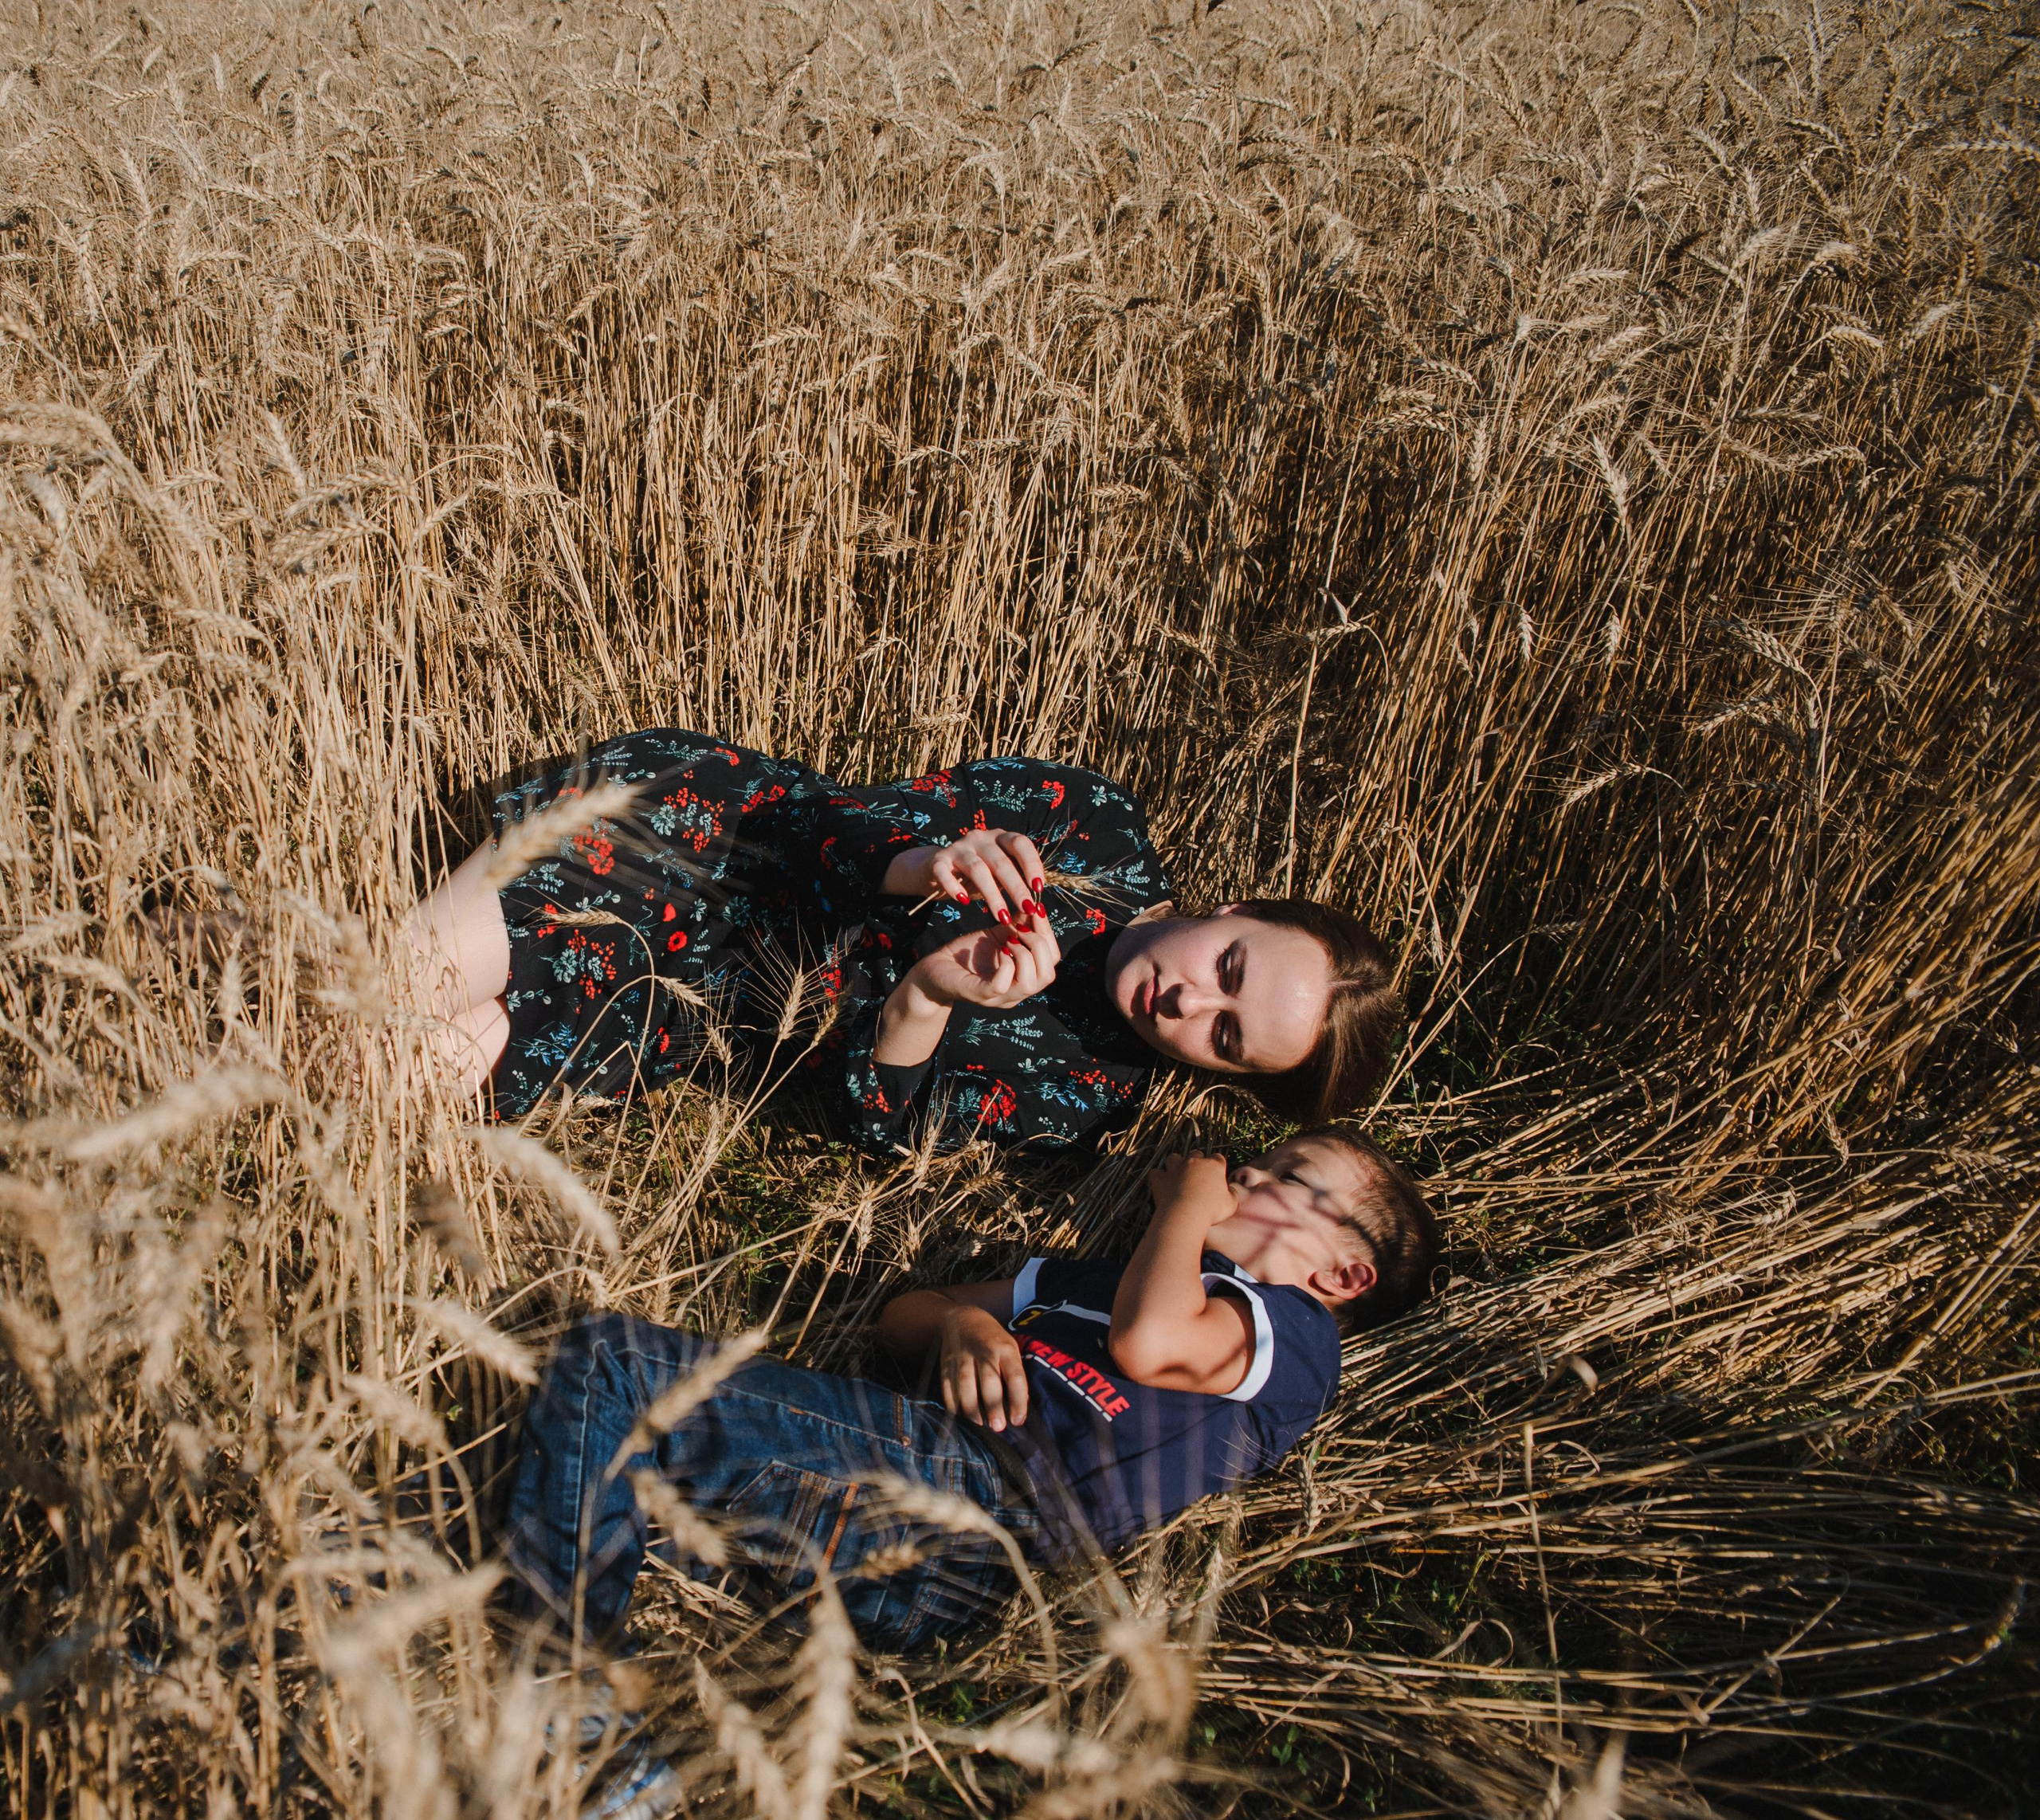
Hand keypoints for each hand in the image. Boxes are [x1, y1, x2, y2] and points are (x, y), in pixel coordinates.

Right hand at [885, 828, 1047, 924]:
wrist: (937, 870)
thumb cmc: (977, 875)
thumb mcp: (999, 874)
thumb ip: (1016, 881)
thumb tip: (1036, 905)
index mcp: (1000, 837)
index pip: (1020, 843)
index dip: (1032, 864)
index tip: (1039, 888)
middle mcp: (980, 838)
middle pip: (1001, 861)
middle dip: (1016, 887)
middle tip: (1027, 909)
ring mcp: (958, 848)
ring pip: (977, 869)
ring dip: (992, 895)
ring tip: (1002, 917)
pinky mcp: (938, 861)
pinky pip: (945, 873)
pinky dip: (954, 887)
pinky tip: (964, 902)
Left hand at [908, 914, 1060, 1010]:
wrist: (933, 969)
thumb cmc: (967, 953)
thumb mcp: (998, 935)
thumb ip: (1018, 925)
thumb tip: (1034, 904)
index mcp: (1023, 978)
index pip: (1052, 961)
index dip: (1049, 934)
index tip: (1036, 909)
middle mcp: (1015, 993)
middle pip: (1048, 975)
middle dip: (1040, 944)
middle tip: (1022, 926)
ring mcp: (998, 997)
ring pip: (1031, 983)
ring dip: (1025, 954)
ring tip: (1009, 937)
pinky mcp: (979, 994)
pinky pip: (1002, 985)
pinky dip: (1006, 964)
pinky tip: (1000, 948)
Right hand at [938, 1305, 1029, 1430]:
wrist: (963, 1318)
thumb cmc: (993, 1339)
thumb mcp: (1010, 1348)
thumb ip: (1013, 1373)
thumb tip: (1019, 1407)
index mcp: (1005, 1348)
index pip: (1015, 1376)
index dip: (1018, 1400)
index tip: (1018, 1420)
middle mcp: (984, 1351)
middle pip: (989, 1380)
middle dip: (993, 1405)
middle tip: (998, 1427)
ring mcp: (963, 1356)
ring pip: (966, 1384)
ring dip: (972, 1408)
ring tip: (979, 1424)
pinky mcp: (946, 1363)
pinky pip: (947, 1385)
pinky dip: (952, 1403)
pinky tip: (960, 1416)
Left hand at [1145, 1151, 1236, 1225]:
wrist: (1186, 1215)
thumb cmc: (1211, 1210)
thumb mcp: (1231, 1204)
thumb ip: (1232, 1194)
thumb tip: (1231, 1191)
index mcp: (1213, 1166)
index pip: (1218, 1158)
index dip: (1218, 1166)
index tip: (1217, 1177)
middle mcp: (1194, 1162)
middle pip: (1196, 1154)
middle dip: (1197, 1162)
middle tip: (1198, 1177)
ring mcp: (1175, 1169)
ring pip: (1174, 1158)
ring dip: (1175, 1164)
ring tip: (1178, 1175)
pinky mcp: (1160, 1179)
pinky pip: (1155, 1173)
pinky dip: (1157, 1178)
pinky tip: (1161, 1185)